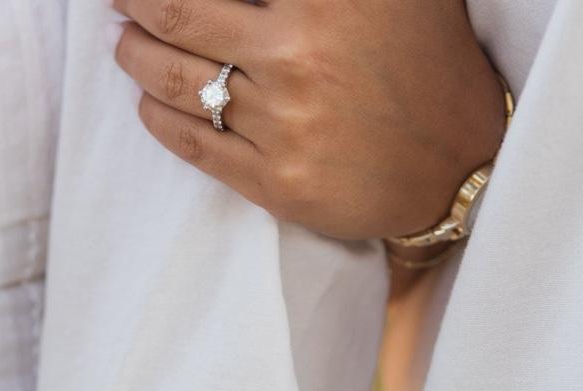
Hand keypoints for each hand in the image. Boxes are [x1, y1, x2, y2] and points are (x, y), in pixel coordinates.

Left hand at [112, 0, 506, 239]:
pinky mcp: (275, 181)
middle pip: (180, 14)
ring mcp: (283, 123)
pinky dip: (158, 115)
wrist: (457, 163)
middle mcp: (299, 54)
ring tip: (125, 41)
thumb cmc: (423, 59)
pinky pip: (193, 144)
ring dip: (136, 55)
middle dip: (136, 0)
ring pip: (177, 81)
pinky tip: (147, 98)